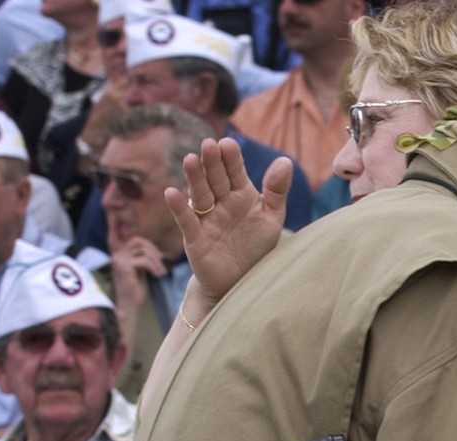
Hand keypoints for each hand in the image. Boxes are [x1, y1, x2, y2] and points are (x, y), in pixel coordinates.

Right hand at [109, 235, 166, 310]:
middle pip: (139, 242)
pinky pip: (145, 260)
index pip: (136, 240)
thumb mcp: (140, 270)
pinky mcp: (124, 266)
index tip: (160, 257)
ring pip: (143, 251)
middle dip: (154, 251)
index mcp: (119, 255)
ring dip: (156, 261)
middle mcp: (117, 255)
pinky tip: (158, 275)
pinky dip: (154, 267)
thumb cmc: (134, 291)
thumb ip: (143, 258)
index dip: (150, 246)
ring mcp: (119, 260)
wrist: (127, 306)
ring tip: (162, 272)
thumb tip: (155, 250)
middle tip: (162, 264)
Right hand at [164, 137, 290, 313]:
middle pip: (215, 179)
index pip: (234, 172)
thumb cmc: (255, 246)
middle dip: (212, 163)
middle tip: (209, 145)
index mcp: (240, 194)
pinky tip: (172, 193)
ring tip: (190, 160)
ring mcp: (206, 218)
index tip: (228, 144)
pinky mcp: (195, 238)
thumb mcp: (271, 218)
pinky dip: (179, 208)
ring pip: (200, 195)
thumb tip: (285, 160)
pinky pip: (186, 221)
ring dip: (194, 178)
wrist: (239, 281)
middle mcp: (221, 202)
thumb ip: (276, 191)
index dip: (231, 160)